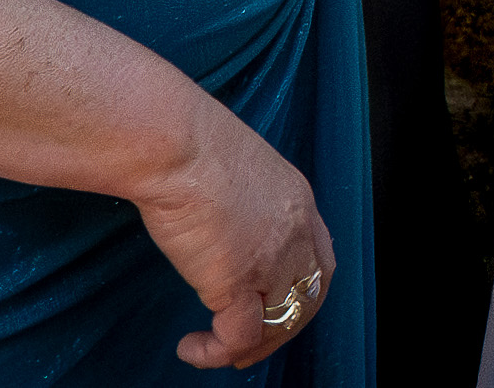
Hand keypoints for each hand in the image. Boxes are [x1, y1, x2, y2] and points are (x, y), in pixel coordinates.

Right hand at [132, 102, 336, 369]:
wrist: (175, 143)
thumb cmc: (186, 142)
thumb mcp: (232, 166)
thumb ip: (238, 198)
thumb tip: (215, 218)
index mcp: (295, 199)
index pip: (319, 256)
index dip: (301, 286)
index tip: (274, 300)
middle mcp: (294, 231)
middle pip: (308, 296)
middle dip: (285, 325)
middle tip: (252, 341)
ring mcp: (271, 260)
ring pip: (279, 324)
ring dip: (252, 346)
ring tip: (218, 351)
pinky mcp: (238, 282)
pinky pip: (238, 337)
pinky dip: (216, 352)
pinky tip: (191, 348)